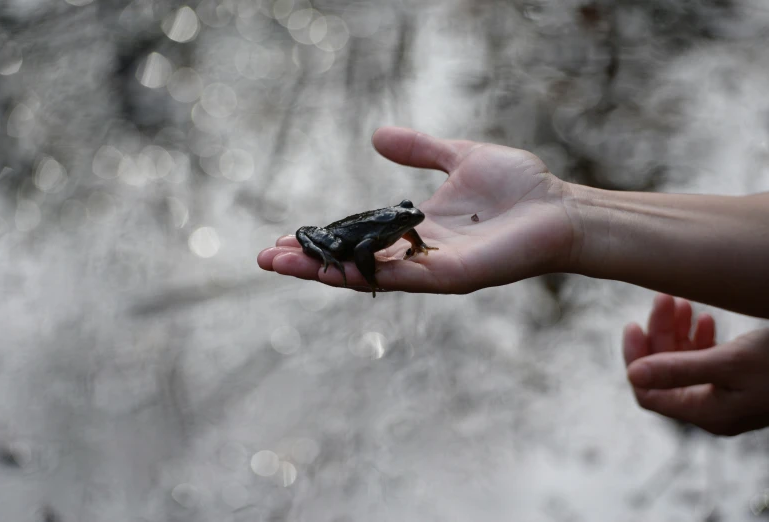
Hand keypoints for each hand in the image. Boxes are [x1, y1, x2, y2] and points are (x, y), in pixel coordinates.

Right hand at [257, 127, 575, 293]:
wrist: (560, 208)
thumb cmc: (518, 188)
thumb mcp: (458, 157)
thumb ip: (419, 149)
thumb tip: (376, 135)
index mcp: (413, 227)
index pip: (356, 236)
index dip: (321, 237)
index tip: (283, 236)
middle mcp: (415, 253)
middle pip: (351, 260)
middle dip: (308, 261)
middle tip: (265, 259)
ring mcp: (431, 268)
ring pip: (367, 272)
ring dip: (323, 272)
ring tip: (282, 266)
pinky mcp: (452, 276)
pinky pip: (401, 277)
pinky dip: (364, 275)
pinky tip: (330, 273)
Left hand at [624, 294, 768, 435]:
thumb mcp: (730, 362)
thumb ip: (679, 369)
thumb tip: (632, 376)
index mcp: (708, 413)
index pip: (649, 393)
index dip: (635, 359)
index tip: (631, 324)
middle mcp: (714, 409)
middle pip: (665, 373)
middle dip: (659, 335)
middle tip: (664, 298)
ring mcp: (728, 395)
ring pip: (685, 362)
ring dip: (678, 331)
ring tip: (679, 300)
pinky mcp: (742, 379)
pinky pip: (707, 360)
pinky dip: (699, 337)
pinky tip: (703, 317)